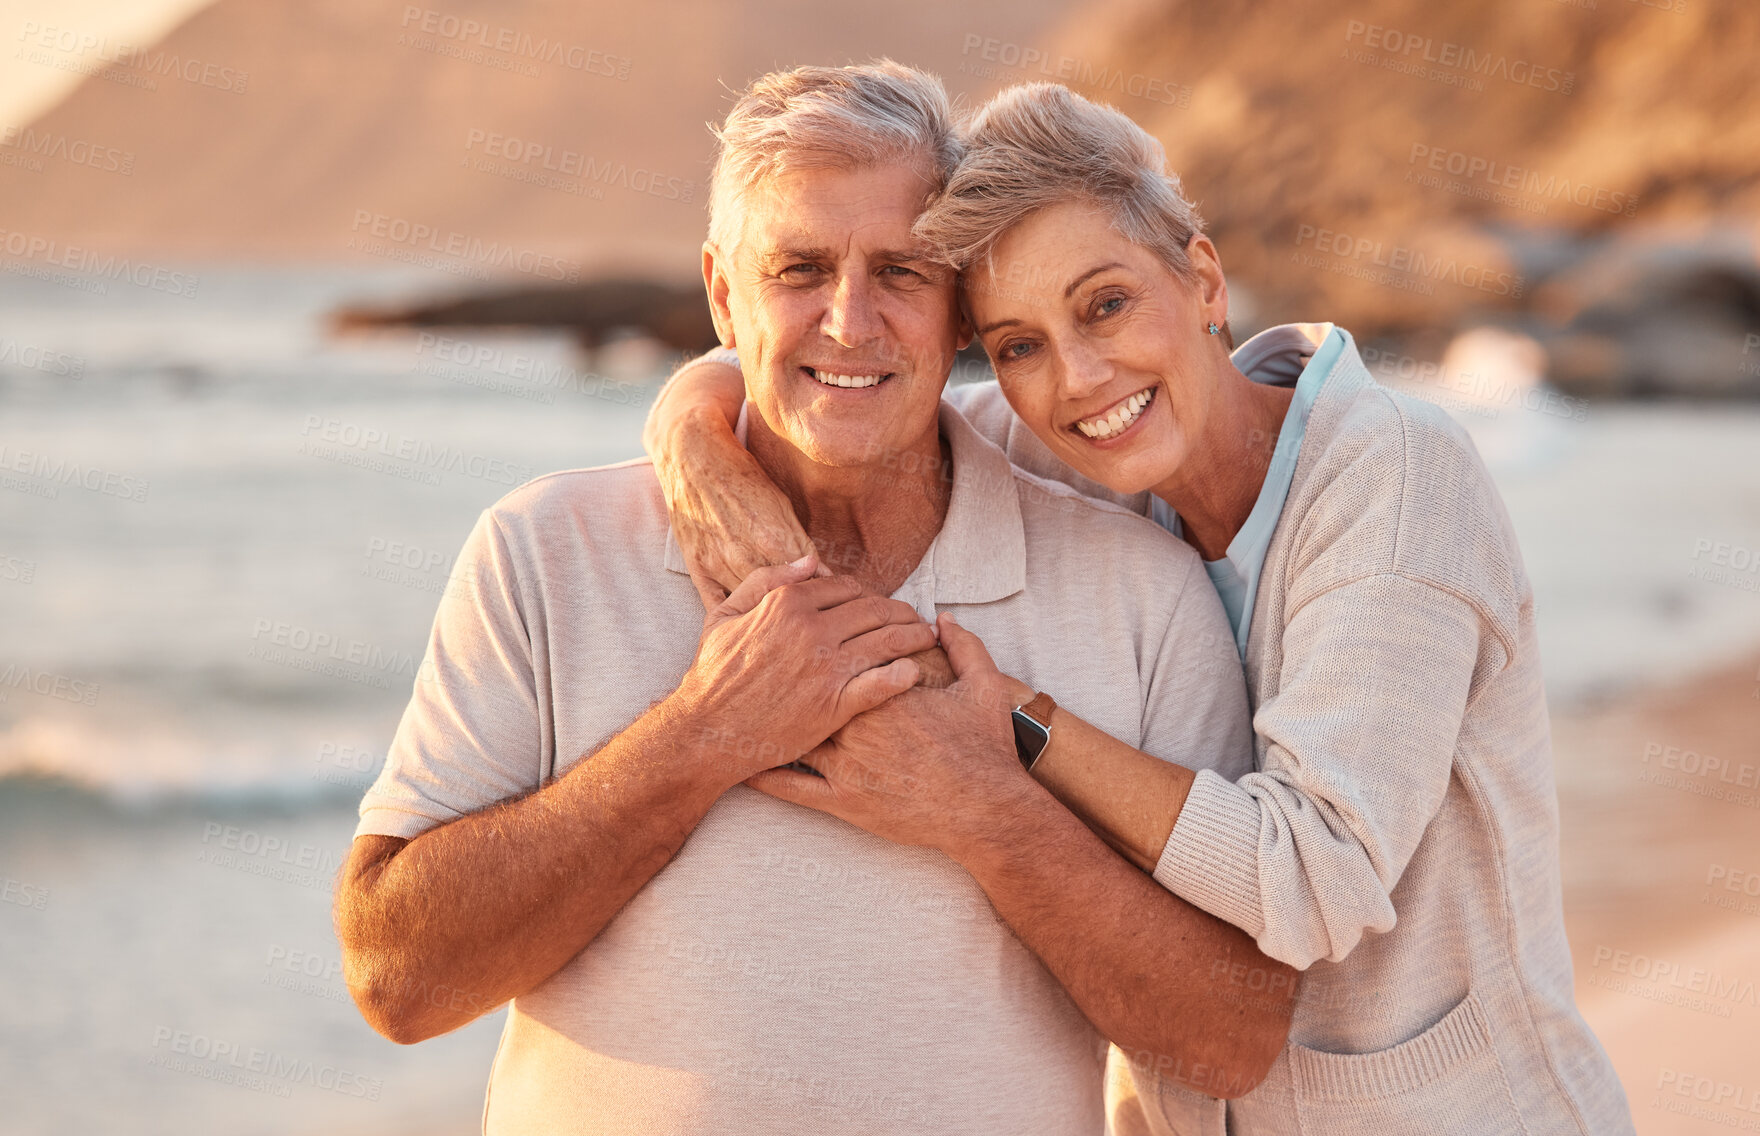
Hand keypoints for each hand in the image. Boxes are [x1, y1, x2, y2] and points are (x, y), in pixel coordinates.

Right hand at [650, 370, 818, 608]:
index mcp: (775, 538)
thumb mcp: (782, 505)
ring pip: (752, 606)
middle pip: (782, 600)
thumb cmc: (744, 477)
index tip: (833, 607)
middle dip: (799, 610)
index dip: (823, 598)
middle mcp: (747, 555)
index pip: (809, 584)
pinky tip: (750, 617)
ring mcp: (719, 563)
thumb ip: (801, 543)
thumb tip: (826, 576)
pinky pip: (721, 605)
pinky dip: (738, 613)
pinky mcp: (698, 567)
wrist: (693, 458)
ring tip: (786, 623)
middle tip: (814, 621)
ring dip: (769, 614)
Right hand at [673, 556, 936, 785]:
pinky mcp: (835, 704)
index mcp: (788, 604)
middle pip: (875, 609)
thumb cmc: (713, 673)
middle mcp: (812, 629)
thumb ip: (766, 580)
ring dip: (914, 636)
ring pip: (887, 640)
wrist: (707, 729)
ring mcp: (826, 667)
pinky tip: (914, 672)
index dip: (868, 594)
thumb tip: (811, 561)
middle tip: (916, 619)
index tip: (879, 604)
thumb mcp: (725, 615)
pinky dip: (904, 674)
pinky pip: (883, 683)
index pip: (847, 587)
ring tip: (927, 639)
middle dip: (902, 611)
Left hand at [745, 613, 1036, 854]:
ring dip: (769, 720)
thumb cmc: (983, 749)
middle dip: (791, 676)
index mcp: (882, 692)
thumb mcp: (983, 688)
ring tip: (745, 706)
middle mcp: (855, 725)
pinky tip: (742, 764)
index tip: (814, 637)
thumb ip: (965, 648)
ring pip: (794, 733)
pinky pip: (792, 787)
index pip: (841, 656)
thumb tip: (946, 619)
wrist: (984, 809)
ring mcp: (845, 765)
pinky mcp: (842, 802)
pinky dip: (764, 774)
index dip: (825, 644)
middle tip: (774, 665)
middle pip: (810, 690)